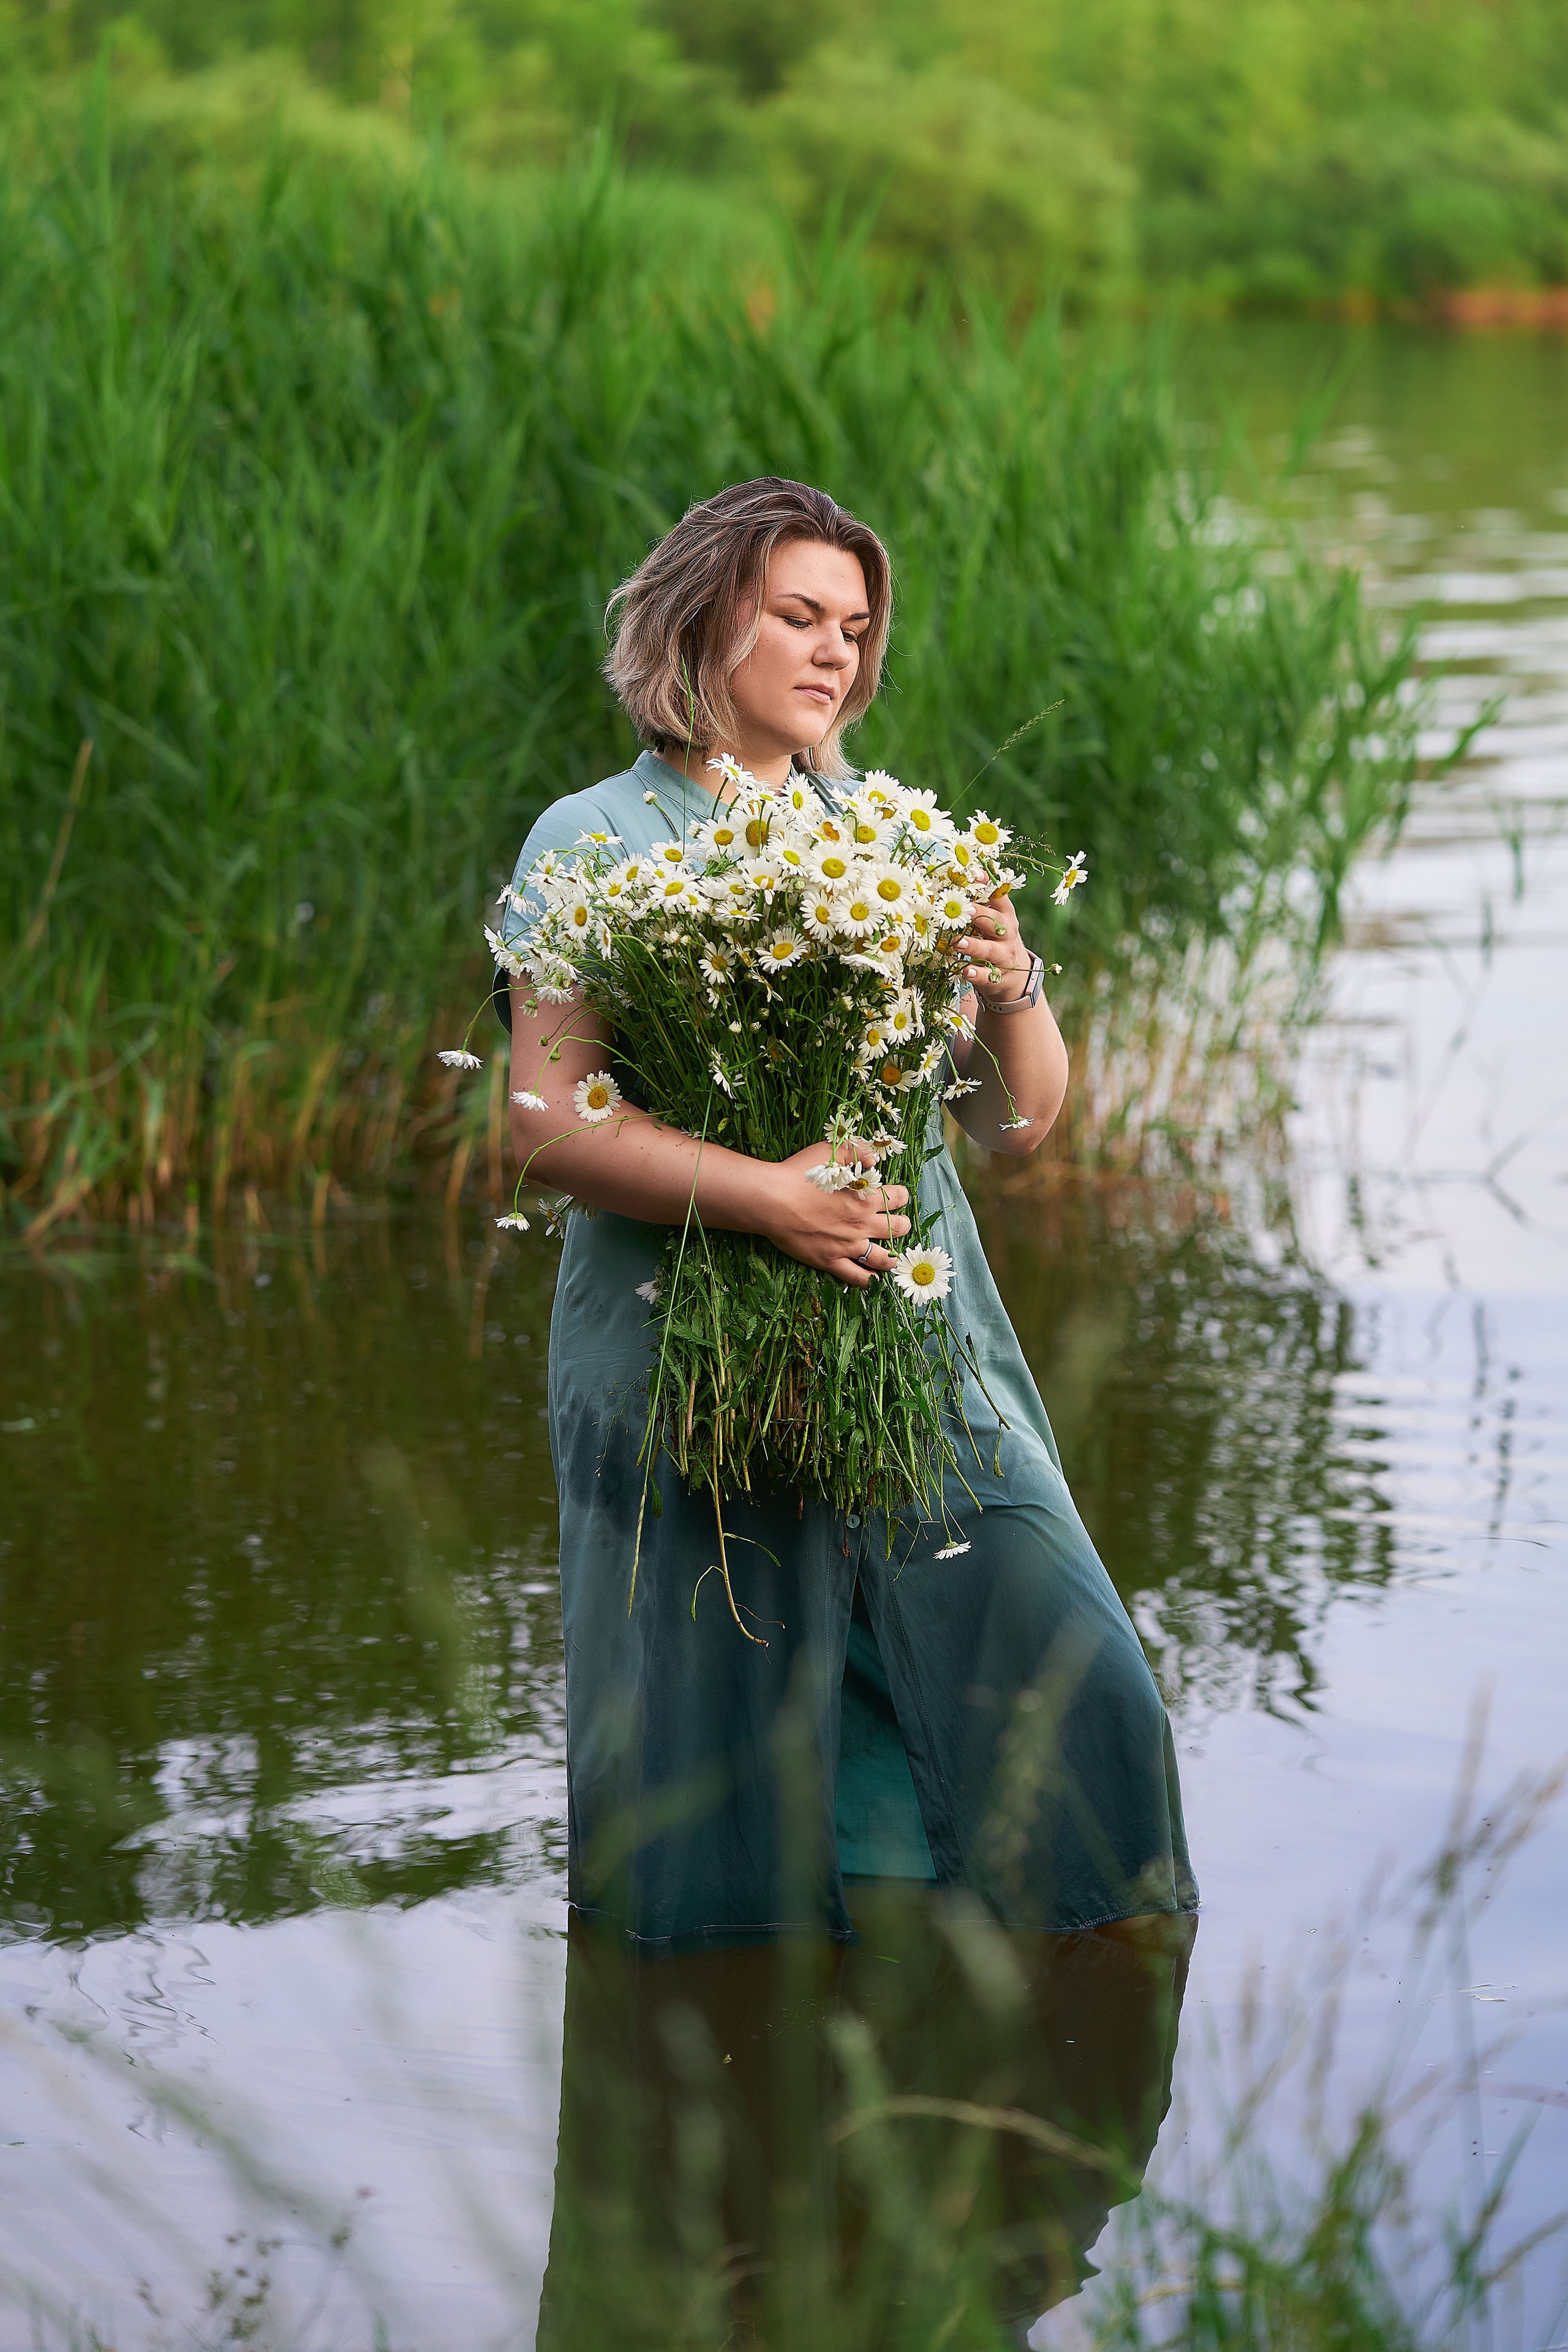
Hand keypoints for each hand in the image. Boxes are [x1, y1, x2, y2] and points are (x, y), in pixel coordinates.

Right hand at [754, 1139, 910, 1288]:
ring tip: (891, 1255)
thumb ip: (855, 1151)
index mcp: (866, 1197)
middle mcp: (863, 1224)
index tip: (896, 1195)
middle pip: (898, 1228)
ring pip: (883, 1258)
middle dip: (902, 1225)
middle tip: (897, 1223)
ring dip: (891, 1256)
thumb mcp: (828, 1152)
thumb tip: (873, 1157)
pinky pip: (856, 1277)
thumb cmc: (798, 1174)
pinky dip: (867, 1279)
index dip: (901, 1195)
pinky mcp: (830, 1261)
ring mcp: (848, 1246)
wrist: (772, 1201)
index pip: (899, 1198)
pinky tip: (871, 1278)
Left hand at [958, 890, 1032, 1006]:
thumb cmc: (997, 942)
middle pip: (997, 922)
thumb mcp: (995, 923)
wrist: (1017, 978)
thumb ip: (981, 906)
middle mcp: (1007, 935)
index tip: (975, 875)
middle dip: (981, 915)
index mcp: (1006, 917)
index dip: (989, 886)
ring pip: (991, 950)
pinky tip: (966, 971)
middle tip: (965, 910)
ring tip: (957, 943)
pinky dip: (977, 973)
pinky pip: (988, 975)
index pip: (1000, 898)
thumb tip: (958, 881)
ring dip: (974, 946)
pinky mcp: (998, 978)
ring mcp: (1004, 957)